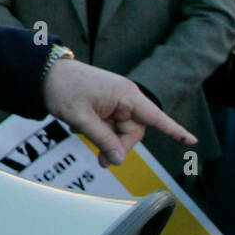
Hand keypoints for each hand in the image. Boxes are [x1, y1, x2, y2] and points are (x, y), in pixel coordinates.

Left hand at [42, 59, 195, 166]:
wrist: (43, 73)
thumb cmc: (63, 89)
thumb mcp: (81, 118)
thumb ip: (102, 139)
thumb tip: (119, 160)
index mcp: (125, 95)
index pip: (155, 117)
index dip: (174, 131)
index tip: (191, 141)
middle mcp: (125, 97)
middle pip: (133, 132)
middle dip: (117, 147)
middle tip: (100, 161)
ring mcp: (116, 100)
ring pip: (119, 131)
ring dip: (104, 139)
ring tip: (79, 133)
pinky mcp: (106, 104)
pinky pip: (109, 125)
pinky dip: (97, 130)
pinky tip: (77, 126)